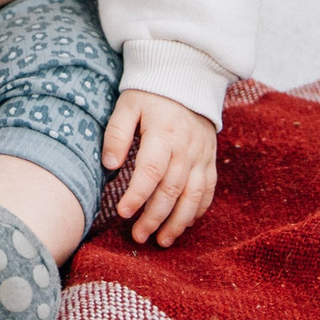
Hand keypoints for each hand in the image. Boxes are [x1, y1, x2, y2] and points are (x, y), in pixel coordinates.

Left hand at [103, 90, 217, 245]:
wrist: (187, 78)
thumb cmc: (150, 93)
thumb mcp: (127, 105)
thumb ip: (117, 133)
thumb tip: (109, 165)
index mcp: (164, 134)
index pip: (151, 171)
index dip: (137, 195)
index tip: (122, 213)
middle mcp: (186, 148)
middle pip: (172, 190)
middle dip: (155, 217)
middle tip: (138, 236)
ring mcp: (201, 156)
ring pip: (193, 196)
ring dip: (178, 222)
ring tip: (162, 241)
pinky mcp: (210, 159)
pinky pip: (208, 190)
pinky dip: (197, 210)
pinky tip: (184, 224)